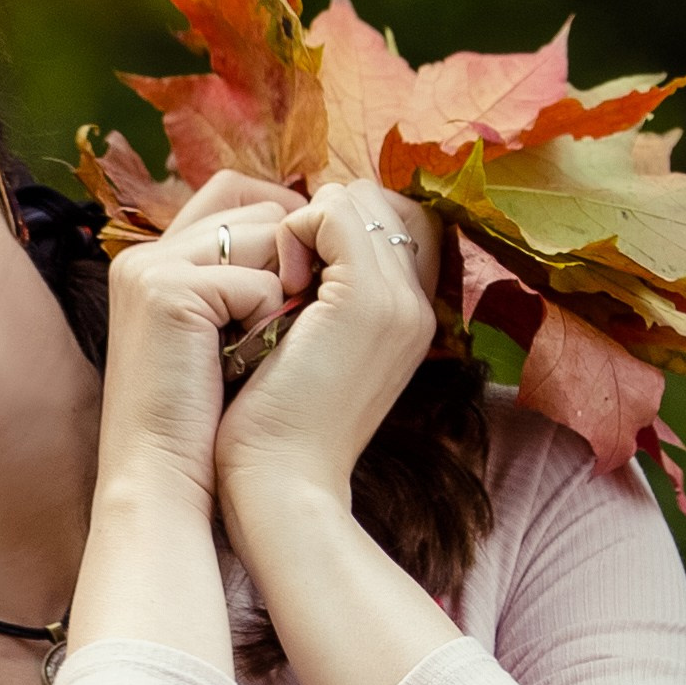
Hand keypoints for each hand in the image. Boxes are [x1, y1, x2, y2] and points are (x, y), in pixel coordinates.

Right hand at [98, 170, 304, 511]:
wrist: (162, 480)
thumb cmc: (203, 425)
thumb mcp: (222, 338)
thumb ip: (244, 280)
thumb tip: (314, 232)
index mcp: (154, 262)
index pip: (233, 194)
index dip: (285, 224)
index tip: (308, 278)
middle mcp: (145, 254)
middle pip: (260, 209)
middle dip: (292, 262)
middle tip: (282, 327)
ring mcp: (151, 267)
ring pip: (266, 236)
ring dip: (284, 294)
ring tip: (256, 351)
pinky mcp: (166, 289)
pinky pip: (260, 281)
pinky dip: (268, 323)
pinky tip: (241, 365)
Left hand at [214, 181, 437, 543]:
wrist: (279, 484)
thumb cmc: (274, 428)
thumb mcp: (305, 350)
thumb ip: (316, 298)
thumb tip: (291, 246)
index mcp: (407, 318)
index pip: (391, 224)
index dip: (335, 227)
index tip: (290, 273)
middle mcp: (415, 304)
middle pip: (378, 202)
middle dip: (320, 218)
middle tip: (280, 276)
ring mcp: (398, 299)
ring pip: (357, 200)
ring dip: (304, 223)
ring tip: (275, 283)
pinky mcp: (365, 298)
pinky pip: (332, 212)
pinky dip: (292, 230)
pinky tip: (271, 286)